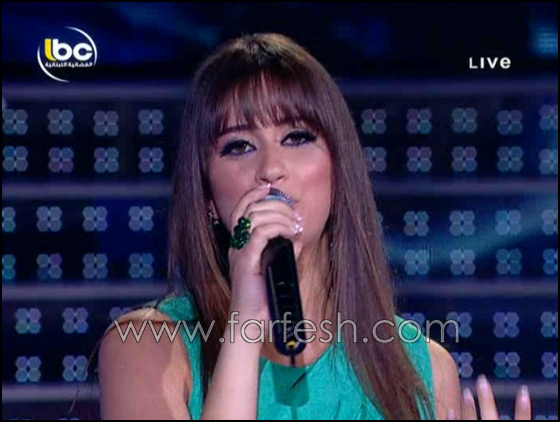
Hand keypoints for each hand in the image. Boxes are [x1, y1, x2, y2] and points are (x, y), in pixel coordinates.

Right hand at [227, 183, 303, 323]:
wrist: (250, 322)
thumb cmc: (262, 298)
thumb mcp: (275, 267)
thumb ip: (284, 251)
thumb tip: (296, 239)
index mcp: (240, 244)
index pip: (241, 208)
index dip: (254, 193)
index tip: (271, 188)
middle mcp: (236, 245)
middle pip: (250, 208)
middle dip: (276, 204)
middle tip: (295, 215)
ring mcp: (240, 252)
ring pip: (255, 217)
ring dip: (279, 215)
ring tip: (295, 225)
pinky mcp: (246, 261)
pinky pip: (260, 234)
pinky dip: (277, 229)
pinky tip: (290, 235)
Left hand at [449, 375, 531, 419]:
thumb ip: (520, 419)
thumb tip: (523, 400)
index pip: (522, 421)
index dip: (523, 407)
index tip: (523, 389)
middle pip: (491, 417)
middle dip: (486, 398)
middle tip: (481, 379)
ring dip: (469, 408)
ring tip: (466, 391)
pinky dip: (453, 420)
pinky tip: (450, 410)